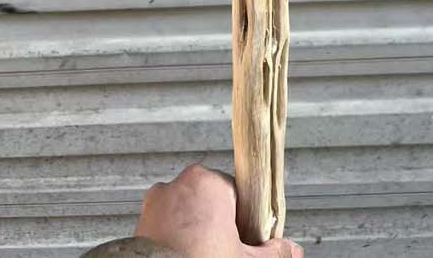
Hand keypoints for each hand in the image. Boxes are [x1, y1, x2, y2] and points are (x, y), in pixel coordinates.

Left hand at [133, 165, 302, 257]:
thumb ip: (272, 253)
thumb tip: (292, 251)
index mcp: (209, 182)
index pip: (236, 192)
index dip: (242, 219)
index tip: (243, 237)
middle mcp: (179, 184)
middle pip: (209, 201)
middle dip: (217, 224)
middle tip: (222, 248)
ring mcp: (156, 202)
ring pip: (185, 212)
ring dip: (193, 230)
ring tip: (200, 253)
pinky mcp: (141, 220)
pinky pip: (165, 224)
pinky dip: (173, 237)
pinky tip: (182, 253)